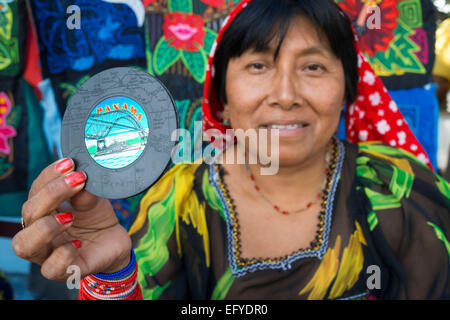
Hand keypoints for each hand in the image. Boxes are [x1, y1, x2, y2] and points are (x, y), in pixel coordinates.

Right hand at [12, 158, 131, 280]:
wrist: (114, 241)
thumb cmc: (96, 219)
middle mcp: (39, 231)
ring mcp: (48, 252)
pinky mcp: (65, 270)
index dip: (49, 175)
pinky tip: (78, 243)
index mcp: (43, 210)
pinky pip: (50, 269)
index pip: (36, 190)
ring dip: (45, 227)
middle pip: (28, 213)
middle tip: (77, 181)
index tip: (70, 163)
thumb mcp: (93, 200)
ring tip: (70, 216)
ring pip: (24, 245)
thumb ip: (85, 192)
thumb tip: (79, 176)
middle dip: (51, 194)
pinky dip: (62, 255)